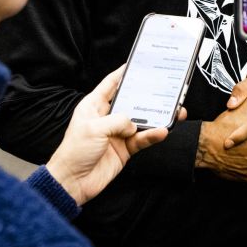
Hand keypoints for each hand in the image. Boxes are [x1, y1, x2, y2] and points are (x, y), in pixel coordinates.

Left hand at [45, 65, 183, 205]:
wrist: (72, 182)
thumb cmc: (74, 151)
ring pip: (142, 121)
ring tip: (174, 112)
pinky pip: (143, 139)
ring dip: (158, 117)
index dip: (123, 73)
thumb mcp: (95, 128)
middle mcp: (107, 117)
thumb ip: (118, 120)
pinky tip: (162, 131)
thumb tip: (134, 123)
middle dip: (149, 96)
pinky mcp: (125, 149)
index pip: (110, 84)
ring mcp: (117, 133)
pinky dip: (153, 135)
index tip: (137, 63)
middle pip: (132, 102)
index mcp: (94, 106)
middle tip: (166, 88)